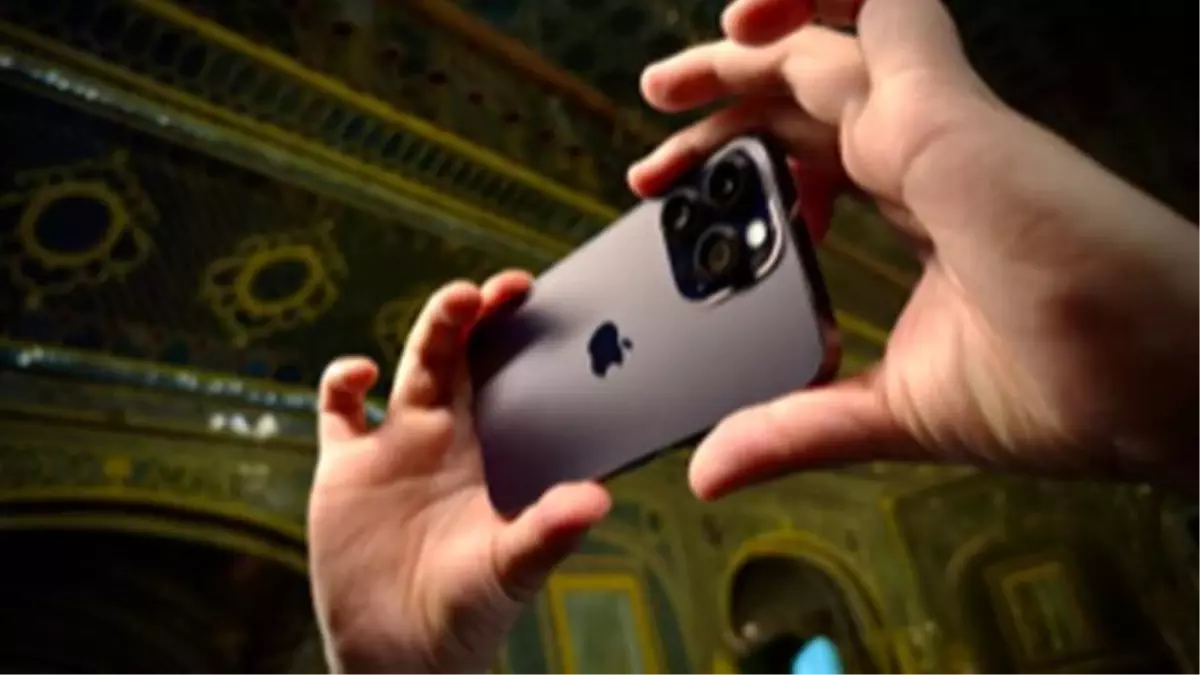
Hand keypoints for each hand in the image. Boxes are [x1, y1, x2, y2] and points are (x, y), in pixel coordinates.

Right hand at [309, 272, 610, 674]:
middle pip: (456, 354)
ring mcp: (391, 448)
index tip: (533, 301)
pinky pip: (336, 410)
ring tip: (456, 303)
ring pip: (408, 367)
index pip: (500, 372)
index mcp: (483, 449)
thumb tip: (596, 501)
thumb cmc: (467, 612)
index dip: (512, 333)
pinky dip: (342, 381)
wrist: (401, 654)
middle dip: (473, 315)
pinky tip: (361, 374)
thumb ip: (548, 532)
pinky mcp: (343, 469)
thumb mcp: (512, 567)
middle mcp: (439, 437)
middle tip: (498, 288)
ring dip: (430, 330)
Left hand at [629, 0, 1199, 496]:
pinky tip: (744, 28)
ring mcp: (936, 126)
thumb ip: (798, 425)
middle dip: (714, 113)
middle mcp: (923, 154)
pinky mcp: (949, 114)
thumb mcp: (892, 412)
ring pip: (825, 46)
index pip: (807, 157)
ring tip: (667, 84)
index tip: (670, 205)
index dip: (735, 169)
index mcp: (916, 205)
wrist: (1161, 393)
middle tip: (648, 162)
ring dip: (742, 51)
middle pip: (800, 97)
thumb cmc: (1065, 392)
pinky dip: (813, 4)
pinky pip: (882, 14)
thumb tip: (709, 471)